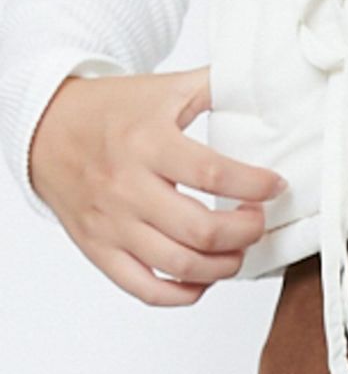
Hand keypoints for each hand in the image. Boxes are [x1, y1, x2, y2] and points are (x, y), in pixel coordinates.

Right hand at [28, 65, 285, 303]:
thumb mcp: (166, 88)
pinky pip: (144, 288)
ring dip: (223, 265)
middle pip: (200, 229)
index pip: (213, 174)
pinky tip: (204, 277)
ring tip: (239, 248)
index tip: (276, 185)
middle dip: (246, 231)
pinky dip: (182, 293)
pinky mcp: (99, 249)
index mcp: (148, 143)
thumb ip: (216, 84)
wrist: (46, 130)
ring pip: (178, 265)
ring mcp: (111, 224)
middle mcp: (128, 187)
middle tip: (259, 220)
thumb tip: (263, 81)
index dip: (255, 185)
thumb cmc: (112, 110)